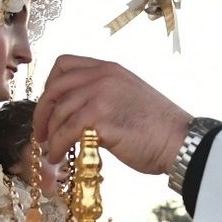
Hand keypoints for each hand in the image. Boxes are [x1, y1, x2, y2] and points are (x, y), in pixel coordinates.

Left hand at [34, 56, 191, 174]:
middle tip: (41, 133)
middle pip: (55, 87)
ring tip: (52, 151)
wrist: (180, 140)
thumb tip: (73, 112)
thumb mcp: (128, 96)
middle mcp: (102, 76)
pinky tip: (59, 156)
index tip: (49, 107)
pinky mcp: (100, 119)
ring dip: (50, 135)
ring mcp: (101, 95)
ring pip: (59, 112)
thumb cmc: (157, 127)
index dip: (50, 86)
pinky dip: (58, 146)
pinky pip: (66, 132)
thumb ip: (103, 94)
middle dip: (43, 112)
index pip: (64, 64)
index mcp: (108, 68)